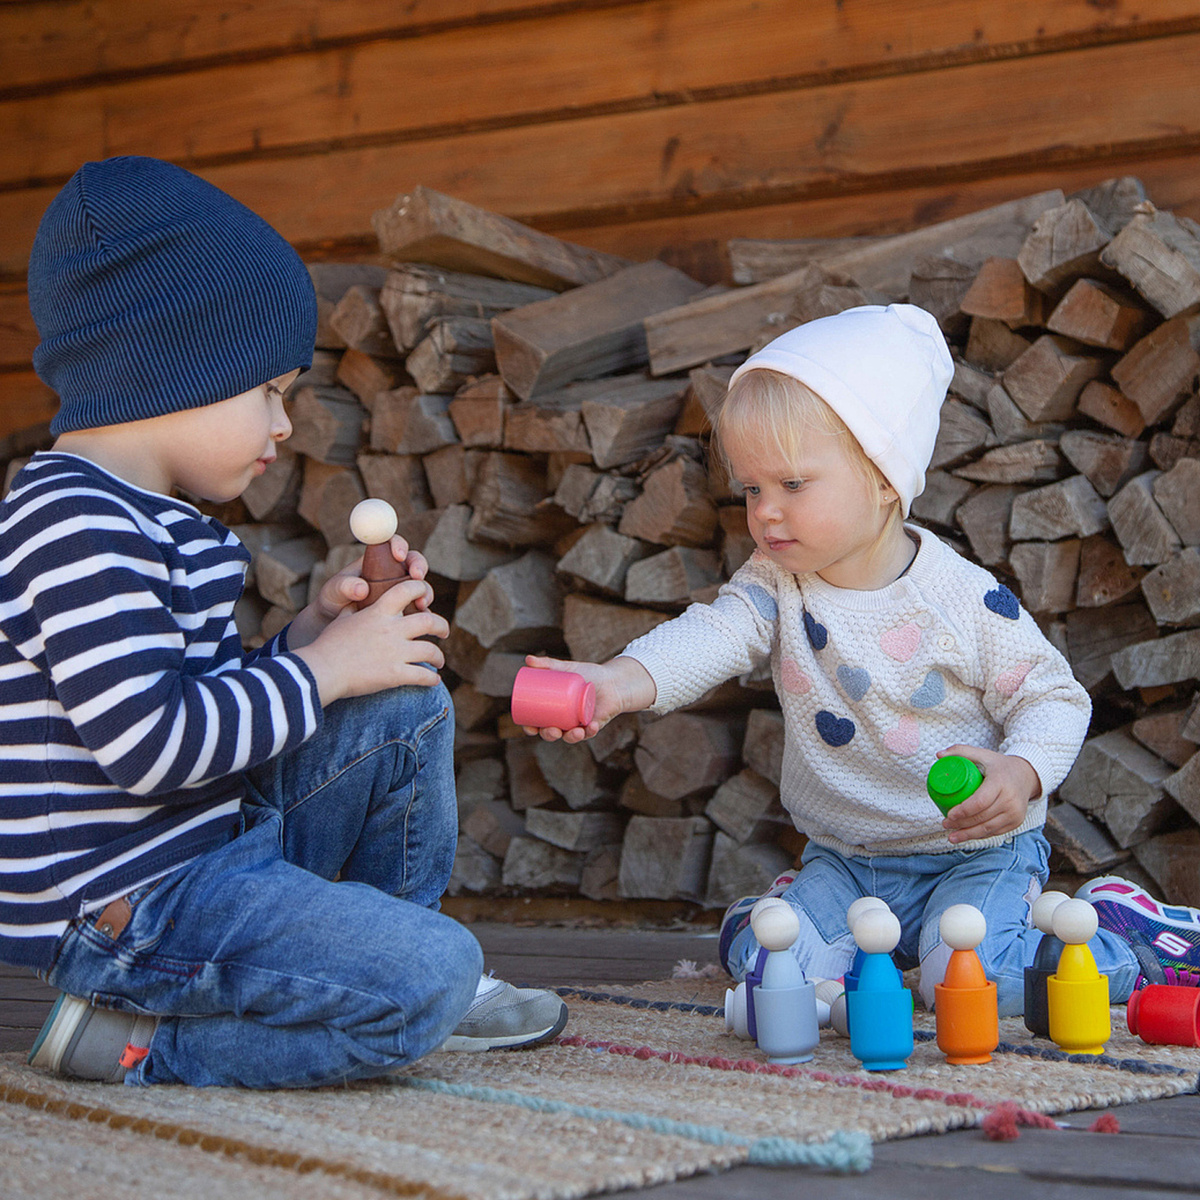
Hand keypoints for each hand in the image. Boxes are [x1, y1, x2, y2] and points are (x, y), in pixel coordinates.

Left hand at [287, 537, 432, 648]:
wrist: (336, 623)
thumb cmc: (334, 600)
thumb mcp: (332, 591)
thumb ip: (344, 586)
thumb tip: (362, 588)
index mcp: (375, 559)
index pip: (391, 543)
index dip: (398, 545)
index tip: (398, 555)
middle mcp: (392, 571)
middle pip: (414, 560)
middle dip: (419, 565)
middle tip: (416, 576)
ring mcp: (401, 590)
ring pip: (421, 584)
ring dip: (425, 591)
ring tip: (420, 603)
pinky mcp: (406, 607)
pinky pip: (421, 606)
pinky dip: (424, 611)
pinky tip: (420, 617)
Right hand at [293, 576, 448, 704]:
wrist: (321, 671)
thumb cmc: (327, 645)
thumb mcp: (341, 620)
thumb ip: (353, 610)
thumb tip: (355, 601)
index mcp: (378, 612)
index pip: (407, 590)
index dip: (421, 590)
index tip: (426, 596)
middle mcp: (391, 629)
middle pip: (429, 620)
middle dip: (442, 625)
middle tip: (444, 631)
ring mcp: (395, 652)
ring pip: (431, 650)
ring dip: (438, 656)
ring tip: (439, 661)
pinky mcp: (395, 674)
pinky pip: (423, 676)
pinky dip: (432, 679)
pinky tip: (434, 681)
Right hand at [520, 653, 655, 742]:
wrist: (612, 678)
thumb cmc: (588, 674)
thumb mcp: (567, 668)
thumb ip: (548, 664)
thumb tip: (528, 659)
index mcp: (555, 711)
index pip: (538, 724)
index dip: (531, 729)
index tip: (530, 727)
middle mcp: (565, 721)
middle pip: (552, 734)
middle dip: (550, 736)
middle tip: (552, 730)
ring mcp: (579, 725)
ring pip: (571, 737)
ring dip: (571, 738)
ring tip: (575, 732)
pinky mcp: (595, 725)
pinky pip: (591, 732)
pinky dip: (591, 730)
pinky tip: (591, 726)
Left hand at [937, 746, 1040, 844]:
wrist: (1026, 775)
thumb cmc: (999, 765)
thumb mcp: (982, 754)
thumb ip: (960, 750)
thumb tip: (939, 755)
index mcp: (1000, 782)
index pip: (980, 801)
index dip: (963, 811)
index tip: (949, 814)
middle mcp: (1010, 800)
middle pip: (982, 817)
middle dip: (961, 824)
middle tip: (945, 823)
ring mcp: (1015, 813)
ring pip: (988, 828)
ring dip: (968, 834)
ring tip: (952, 835)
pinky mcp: (1016, 822)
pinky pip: (995, 832)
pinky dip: (980, 835)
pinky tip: (967, 836)